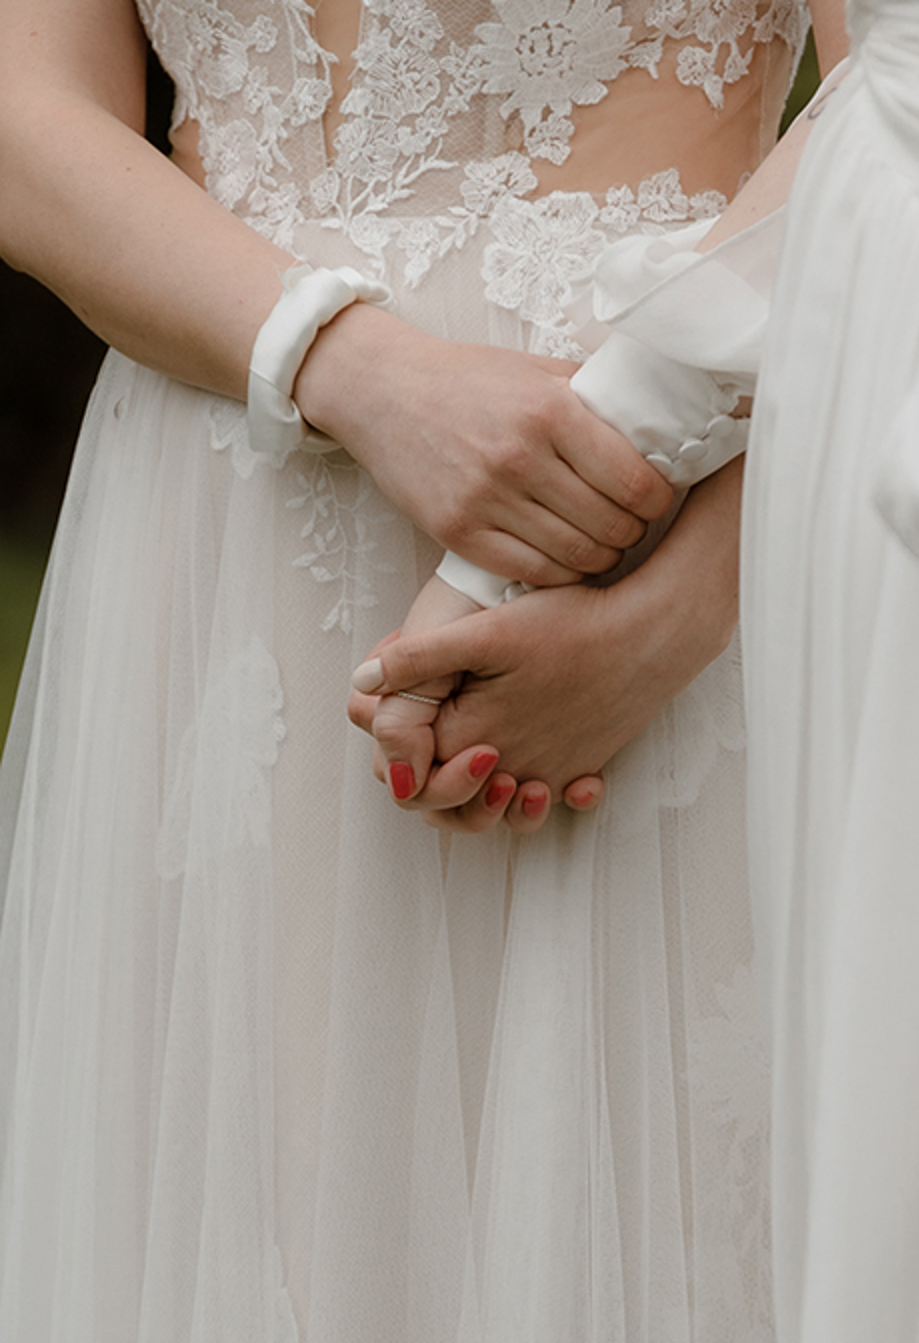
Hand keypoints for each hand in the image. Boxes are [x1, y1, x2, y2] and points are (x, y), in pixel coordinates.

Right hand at [295, 304, 672, 585]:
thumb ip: (592, 396)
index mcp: (550, 411)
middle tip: (630, 525)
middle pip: (611, 525)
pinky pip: (530, 572)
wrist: (384, 390)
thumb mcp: (536, 370)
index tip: (654, 498)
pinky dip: (558, 573)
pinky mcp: (457, 531)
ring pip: (575, 556)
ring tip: (601, 544)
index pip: (635, 481)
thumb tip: (657, 421)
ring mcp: (485, 499)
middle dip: (632, 532)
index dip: (657, 499)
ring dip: (600, 558)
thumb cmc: (467, 380)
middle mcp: (520, 458)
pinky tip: (562, 557)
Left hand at [354, 459, 743, 803]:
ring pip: (495, 806)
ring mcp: (548, 774)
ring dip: (479, 789)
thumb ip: (417, 660)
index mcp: (473, 739)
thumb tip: (361, 682)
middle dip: (431, 769)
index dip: (396, 738)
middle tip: (433, 726)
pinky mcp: (580, 768)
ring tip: (481, 753)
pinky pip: (546, 795)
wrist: (654, 636)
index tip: (407, 696)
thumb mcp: (486, 632)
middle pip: (447, 800)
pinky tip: (536, 765)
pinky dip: (536, 791)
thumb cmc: (572, 627)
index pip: (409, 769)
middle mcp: (509, 769)